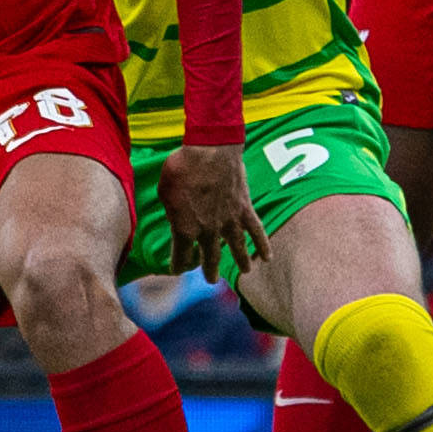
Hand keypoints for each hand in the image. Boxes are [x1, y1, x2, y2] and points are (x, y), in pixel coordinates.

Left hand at [156, 140, 262, 280]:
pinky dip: (263, 244)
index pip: (181, 257)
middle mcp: (208, 231)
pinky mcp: (244, 209)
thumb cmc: (182, 167)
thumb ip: (171, 210)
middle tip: (212, 280)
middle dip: (209, 271)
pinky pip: (256, 231)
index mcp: (184, 229)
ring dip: (241, 262)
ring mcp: (228, 221)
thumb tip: (175, 216)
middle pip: (210, 258)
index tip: (178, 269)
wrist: (209, 151)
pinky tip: (268, 257)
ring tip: (246, 272)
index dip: (178, 266)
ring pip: (237, 249)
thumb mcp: (165, 191)